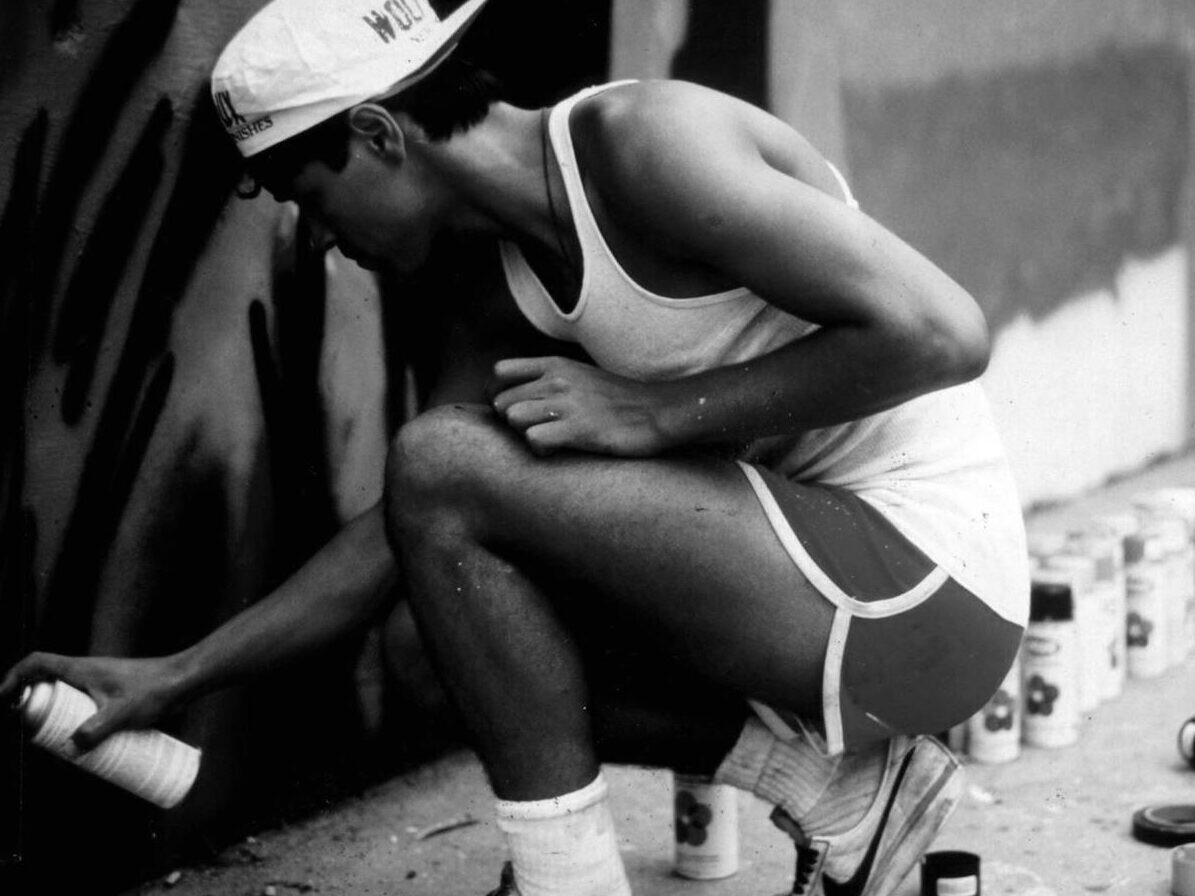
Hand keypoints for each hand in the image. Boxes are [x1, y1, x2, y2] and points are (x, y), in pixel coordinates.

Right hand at [0, 652, 184, 750]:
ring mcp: (101, 683)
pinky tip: (85, 742)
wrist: (184, 680)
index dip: (15, 676)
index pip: (38, 663)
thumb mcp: (122, 714)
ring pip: (67, 696)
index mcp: (81, 669)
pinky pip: (85, 704)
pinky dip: (77, 719)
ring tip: (56, 743)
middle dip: (33, 706)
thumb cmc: (155, 690)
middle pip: (47, 683)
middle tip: (32, 733)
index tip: (6, 698)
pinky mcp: (114, 694)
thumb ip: (96, 731)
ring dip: (56, 714)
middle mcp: (87, 672)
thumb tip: (71, 748)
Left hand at [490, 357, 668, 456]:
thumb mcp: (581, 375)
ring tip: (544, 440)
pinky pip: (533, 439)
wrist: (657, 411)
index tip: (516, 408)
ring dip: (522, 434)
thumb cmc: (618, 399)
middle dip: (510, 420)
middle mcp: (557, 380)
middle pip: (501, 401)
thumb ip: (551, 379)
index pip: (501, 372)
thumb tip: (523, 396)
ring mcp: (567, 404)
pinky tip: (556, 450)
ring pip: (512, 417)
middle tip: (532, 431)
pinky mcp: (578, 429)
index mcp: (556, 365)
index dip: (501, 394)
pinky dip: (540, 449)